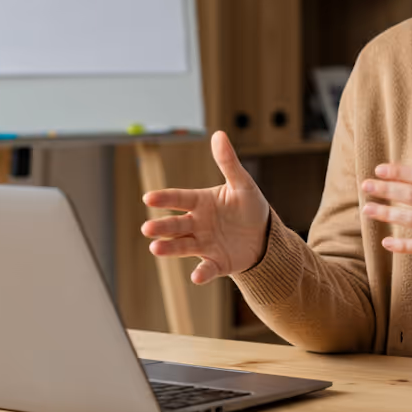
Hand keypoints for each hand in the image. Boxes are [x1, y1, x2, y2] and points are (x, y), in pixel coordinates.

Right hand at [141, 131, 269, 284]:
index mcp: (200, 203)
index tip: (148, 198)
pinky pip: (207, 268)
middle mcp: (197, 224)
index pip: (179, 199)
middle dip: (161, 227)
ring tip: (155, 249)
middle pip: (175, 225)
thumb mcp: (242, 183)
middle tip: (147, 229)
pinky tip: (196, 277)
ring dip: (170, 249)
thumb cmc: (248, 207)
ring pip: (183, 246)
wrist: (264, 236)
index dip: (164, 199)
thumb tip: (219, 134)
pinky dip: (201, 273)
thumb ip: (228, 162)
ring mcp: (204, 244)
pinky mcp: (217, 262)